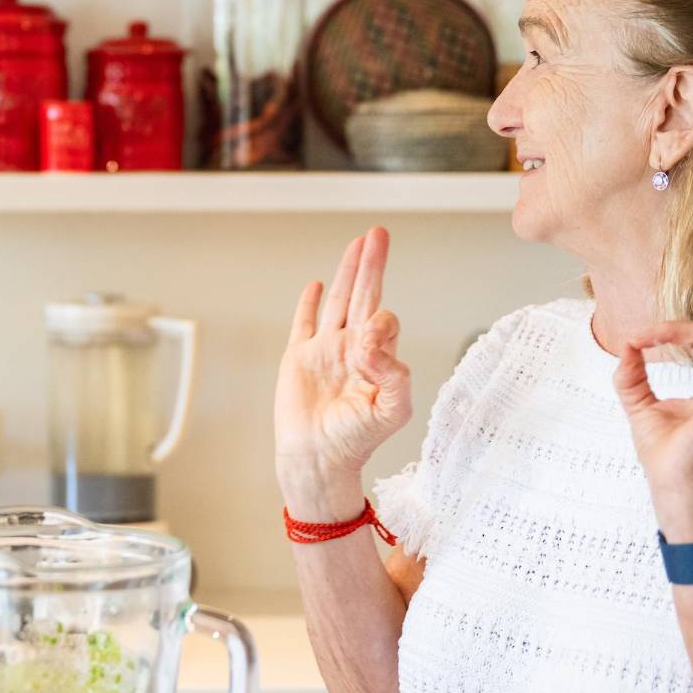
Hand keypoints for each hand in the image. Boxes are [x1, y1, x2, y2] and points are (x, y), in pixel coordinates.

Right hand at [276, 227, 413, 499]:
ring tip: (358, 243)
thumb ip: (394, 373)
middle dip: (372, 265)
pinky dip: (310, 303)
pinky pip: (304, 323)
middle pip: (365, 296)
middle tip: (378, 235)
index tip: (367, 346)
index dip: (380, 324)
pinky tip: (317, 285)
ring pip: (338, 301)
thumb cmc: (356, 441)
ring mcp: (325, 351)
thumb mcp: (392, 410)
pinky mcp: (299, 358)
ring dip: (348, 272)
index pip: (384, 323)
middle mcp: (354, 349)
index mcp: (378, 359)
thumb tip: (372, 339)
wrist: (317, 458)